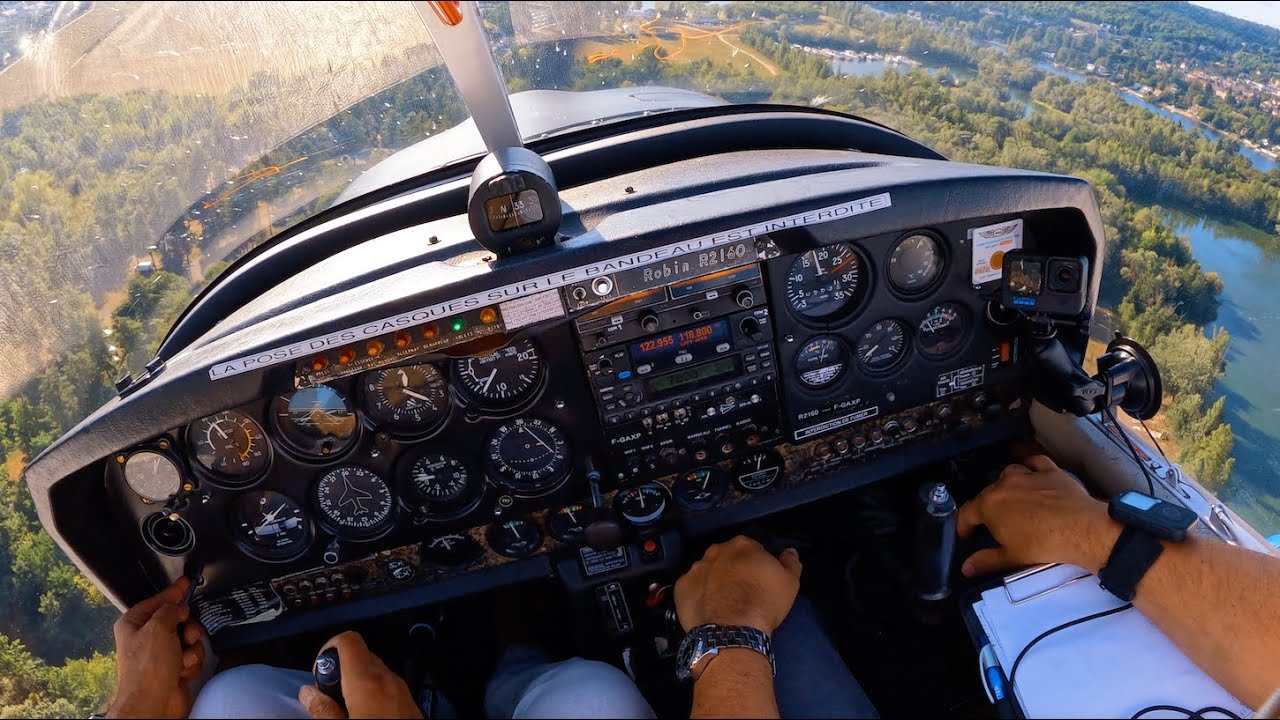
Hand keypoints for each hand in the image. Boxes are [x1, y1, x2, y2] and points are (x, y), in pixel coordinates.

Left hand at [108, 577, 205, 718]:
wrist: (153, 703)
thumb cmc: (148, 668)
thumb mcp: (159, 627)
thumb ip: (171, 610)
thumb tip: (180, 609)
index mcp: (134, 624)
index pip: (158, 601)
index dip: (174, 592)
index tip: (186, 583)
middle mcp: (146, 638)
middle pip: (178, 619)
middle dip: (188, 627)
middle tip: (188, 635)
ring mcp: (160, 654)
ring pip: (189, 637)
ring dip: (191, 648)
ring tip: (183, 658)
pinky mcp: (173, 668)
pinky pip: (192, 655)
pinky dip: (191, 662)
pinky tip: (181, 670)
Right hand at [298, 632, 421, 718]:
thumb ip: (322, 710)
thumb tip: (308, 691)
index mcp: (367, 680)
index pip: (349, 640)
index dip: (329, 650)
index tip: (320, 676)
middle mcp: (387, 678)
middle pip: (361, 655)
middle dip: (341, 671)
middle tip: (330, 698)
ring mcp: (402, 689)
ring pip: (374, 671)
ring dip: (356, 683)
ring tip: (346, 711)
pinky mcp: (410, 702)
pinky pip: (387, 686)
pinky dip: (372, 692)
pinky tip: (366, 716)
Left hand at [675, 535, 801, 634]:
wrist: (733, 630)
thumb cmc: (764, 603)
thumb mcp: (790, 582)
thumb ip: (790, 562)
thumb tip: (789, 552)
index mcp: (742, 545)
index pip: (751, 548)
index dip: (755, 564)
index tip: (759, 579)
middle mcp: (716, 551)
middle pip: (726, 557)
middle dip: (732, 569)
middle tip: (742, 591)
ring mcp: (696, 569)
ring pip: (706, 571)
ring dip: (714, 582)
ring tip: (724, 603)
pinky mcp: (681, 588)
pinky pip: (691, 588)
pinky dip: (698, 595)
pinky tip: (708, 609)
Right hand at [958, 454, 1119, 576]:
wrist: (1080, 530)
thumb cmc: (1043, 543)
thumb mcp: (1010, 557)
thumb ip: (985, 561)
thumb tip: (967, 568)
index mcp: (989, 504)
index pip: (966, 513)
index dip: (963, 526)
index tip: (966, 536)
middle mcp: (1004, 484)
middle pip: (987, 494)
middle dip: (986, 508)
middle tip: (994, 525)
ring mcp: (1028, 474)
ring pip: (1009, 474)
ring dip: (1007, 485)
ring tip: (1013, 499)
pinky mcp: (1050, 471)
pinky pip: (1035, 463)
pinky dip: (1031, 468)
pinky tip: (1033, 474)